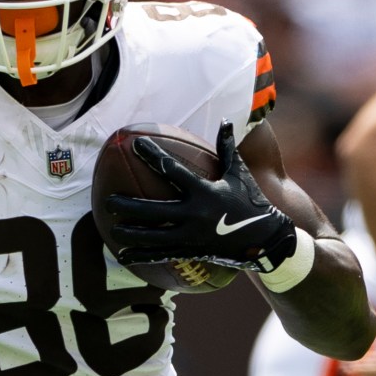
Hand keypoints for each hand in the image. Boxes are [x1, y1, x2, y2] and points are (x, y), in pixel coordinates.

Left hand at [104, 121, 298, 271]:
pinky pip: (163, 255)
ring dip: (132, 234)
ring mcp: (192, 236)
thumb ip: (228, 148)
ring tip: (113, 228)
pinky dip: (142, 255)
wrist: (266, 239)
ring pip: (154, 236)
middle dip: (129, 206)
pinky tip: (123, 255)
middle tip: (109, 201)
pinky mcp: (193, 252)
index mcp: (205, 191)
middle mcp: (195, 214)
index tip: (136, 145)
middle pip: (155, 210)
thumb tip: (225, 120)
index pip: (173, 170)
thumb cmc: (251, 202)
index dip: (153, 156)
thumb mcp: (240, 174)